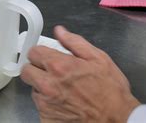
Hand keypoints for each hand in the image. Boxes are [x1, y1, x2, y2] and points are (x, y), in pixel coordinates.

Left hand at [21, 26, 139, 122]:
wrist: (118, 120)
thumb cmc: (111, 91)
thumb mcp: (99, 59)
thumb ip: (75, 42)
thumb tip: (60, 32)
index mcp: (58, 66)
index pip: (33, 52)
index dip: (40, 53)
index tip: (47, 57)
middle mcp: (47, 85)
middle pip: (27, 71)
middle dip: (37, 69)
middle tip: (51, 73)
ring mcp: (45, 104)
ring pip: (34, 90)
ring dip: (43, 88)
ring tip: (63, 91)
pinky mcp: (46, 118)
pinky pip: (40, 107)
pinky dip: (49, 105)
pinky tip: (64, 104)